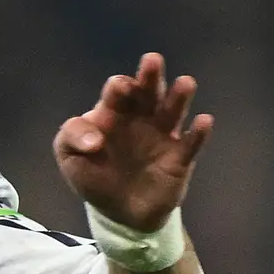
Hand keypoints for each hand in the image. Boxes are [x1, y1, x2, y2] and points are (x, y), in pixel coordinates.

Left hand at [52, 52, 212, 228]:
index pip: (118, 91)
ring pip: (173, 110)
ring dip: (179, 96)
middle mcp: (141, 117)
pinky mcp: (180, 159)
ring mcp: (163, 136)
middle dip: (150, 76)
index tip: (118, 90)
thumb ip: (72, 138)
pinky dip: (199, 132)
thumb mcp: (70, 157)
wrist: (119, 213)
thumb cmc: (94, 176)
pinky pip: (191, 143)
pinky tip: (204, 121)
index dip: (119, 88)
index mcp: (114, 111)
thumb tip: (94, 140)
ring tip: (186, 83)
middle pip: (148, 91)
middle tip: (152, 61)